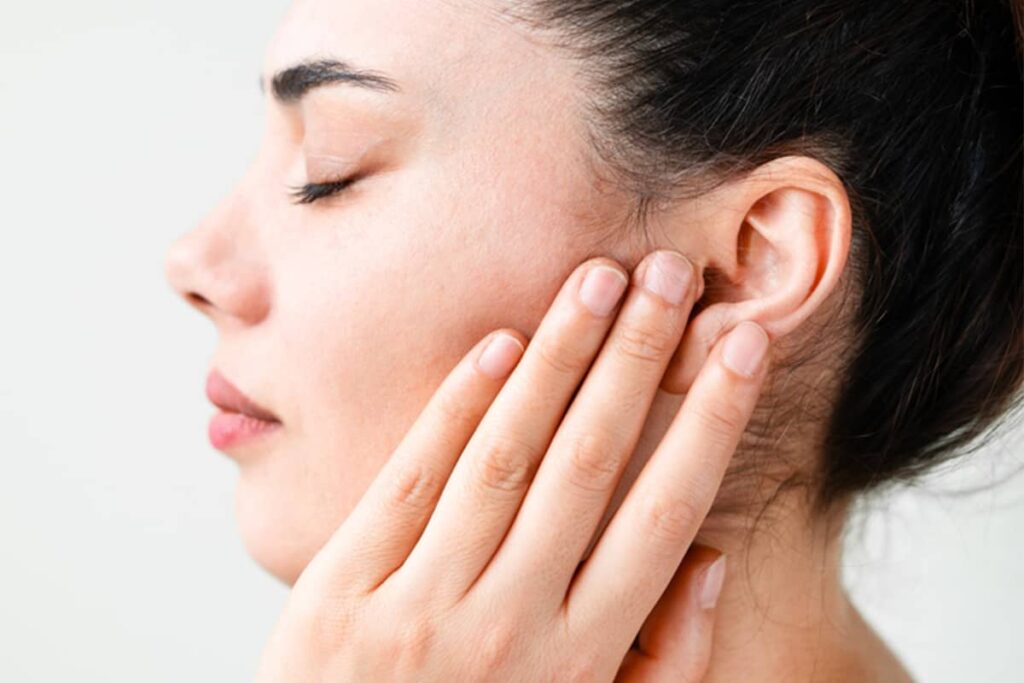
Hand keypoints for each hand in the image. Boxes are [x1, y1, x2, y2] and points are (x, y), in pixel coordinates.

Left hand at [255, 249, 769, 681]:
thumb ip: (663, 662)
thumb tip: (710, 560)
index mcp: (581, 659)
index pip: (664, 512)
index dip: (710, 419)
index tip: (743, 344)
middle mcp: (508, 624)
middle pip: (588, 464)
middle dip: (638, 359)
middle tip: (672, 274)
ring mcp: (419, 604)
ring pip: (504, 456)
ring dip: (556, 359)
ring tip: (597, 282)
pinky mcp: (341, 590)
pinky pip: (409, 479)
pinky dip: (456, 408)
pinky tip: (499, 344)